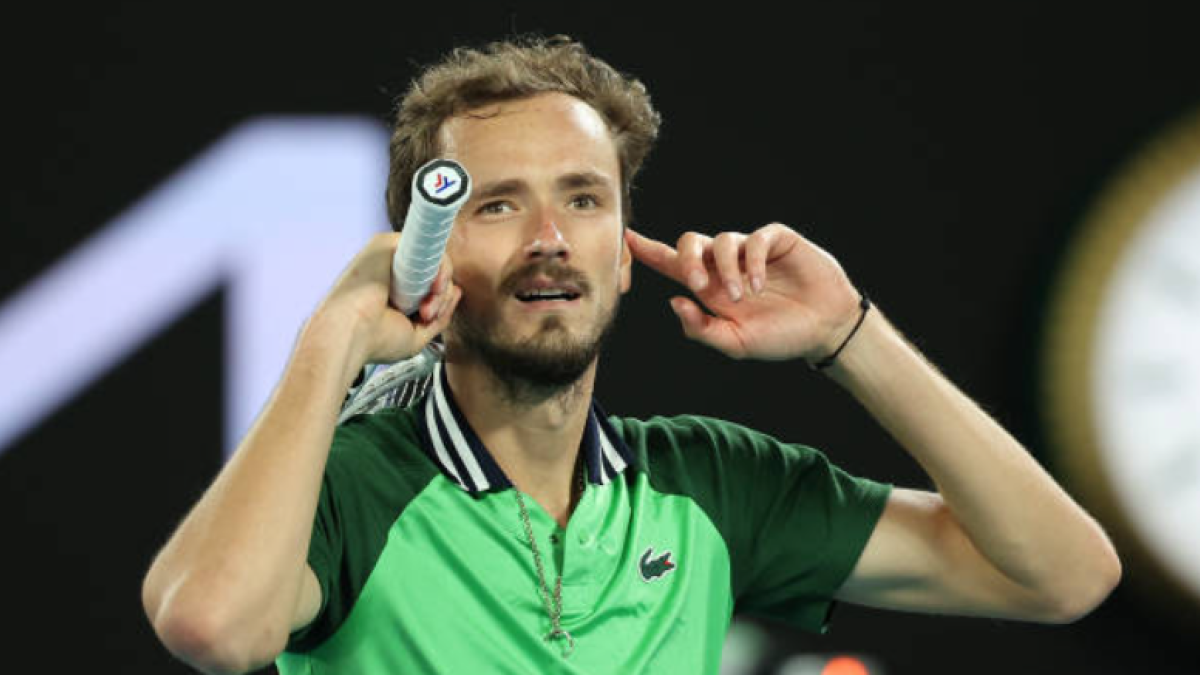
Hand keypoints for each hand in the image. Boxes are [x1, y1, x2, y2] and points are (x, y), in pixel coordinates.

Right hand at [311, 232, 460, 367]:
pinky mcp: (388, 243)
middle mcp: (393, 271)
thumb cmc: (374, 340)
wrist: (351, 334)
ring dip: (440, 287)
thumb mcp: (417, 334)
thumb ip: (440, 315)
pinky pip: (427, 246)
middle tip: (426, 314)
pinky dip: (438, 268)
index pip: (431, 284)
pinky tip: (430, 289)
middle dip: (440, 296)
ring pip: (434, 260)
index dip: (439, 298)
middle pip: (435, 272)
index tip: (429, 316)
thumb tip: (456, 291)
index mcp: (396, 289)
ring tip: (425, 308)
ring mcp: (391, 256)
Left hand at [626, 224, 860, 360]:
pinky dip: (750, 262)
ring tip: (739, 297)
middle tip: (696, 284)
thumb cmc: (779, 336)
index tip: (626, 239)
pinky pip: (753, 239)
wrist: (824, 329)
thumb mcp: (735, 343)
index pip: (672, 263)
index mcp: (709, 287)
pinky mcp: (775, 240)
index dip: (648, 250)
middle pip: (689, 242)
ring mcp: (750, 250)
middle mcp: (725, 264)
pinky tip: (757, 286)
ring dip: (724, 270)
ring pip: (720, 241)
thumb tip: (673, 303)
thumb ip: (702, 329)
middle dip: (686, 259)